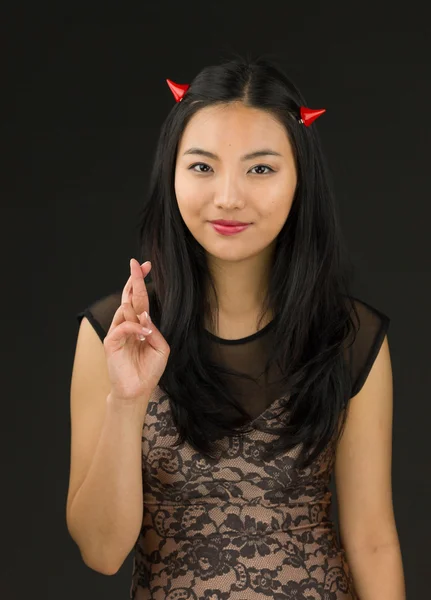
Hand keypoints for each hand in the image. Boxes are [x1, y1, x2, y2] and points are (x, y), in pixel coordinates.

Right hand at [103, 258, 169, 404]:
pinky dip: (134, 328)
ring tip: (143, 309)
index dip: (141, 282)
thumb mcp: (160, 348)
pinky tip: (144, 333)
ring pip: (124, 308)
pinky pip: (122, 327)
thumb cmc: (148, 370)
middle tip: (137, 264)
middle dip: (135, 280)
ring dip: (136, 305)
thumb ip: (154, 331)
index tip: (146, 265)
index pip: (139, 299)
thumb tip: (146, 317)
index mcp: (139, 324)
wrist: (137, 391)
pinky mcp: (111, 343)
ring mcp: (118, 332)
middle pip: (129, 297)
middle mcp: (127, 325)